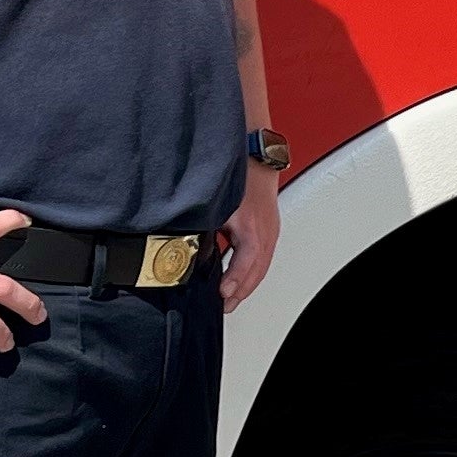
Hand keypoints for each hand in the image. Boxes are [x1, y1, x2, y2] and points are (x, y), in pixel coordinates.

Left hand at [218, 161, 281, 310]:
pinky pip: (263, 255)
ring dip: (247, 283)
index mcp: (251, 228)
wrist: (255, 150)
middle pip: (257, 271)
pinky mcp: (269, 226)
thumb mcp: (214, 203)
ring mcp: (270, 229)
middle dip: (241, 291)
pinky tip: (240, 275)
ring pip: (262, 265)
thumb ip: (203, 228)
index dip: (234, 282)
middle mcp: (265, 231)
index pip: (246, 264)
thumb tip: (187, 250)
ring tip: (231, 297)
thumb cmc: (237, 170)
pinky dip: (252, 270)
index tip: (222, 296)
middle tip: (224, 306)